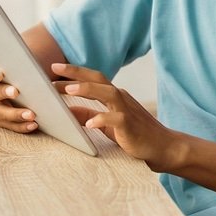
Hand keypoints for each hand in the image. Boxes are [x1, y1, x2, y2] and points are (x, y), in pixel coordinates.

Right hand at [0, 65, 38, 132]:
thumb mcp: (10, 68)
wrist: (9, 88)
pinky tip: (33, 124)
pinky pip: (11, 126)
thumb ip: (15, 65)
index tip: (0, 74)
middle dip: (3, 93)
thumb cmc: (12, 74)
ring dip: (15, 114)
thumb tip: (31, 65)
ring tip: (31, 114)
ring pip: (0, 114)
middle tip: (16, 92)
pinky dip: (22, 126)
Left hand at [54, 62, 187, 171]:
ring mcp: (127, 110)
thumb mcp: (106, 124)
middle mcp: (120, 98)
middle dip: (77, 72)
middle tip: (54, 68)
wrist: (161, 147)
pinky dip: (102, 119)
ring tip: (69, 89)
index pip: (92, 80)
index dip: (74, 74)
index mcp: (114, 97)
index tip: (53, 71)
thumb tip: (67, 110)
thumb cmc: (134, 134)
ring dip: (88, 90)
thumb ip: (88, 115)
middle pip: (98, 79)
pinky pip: (115, 119)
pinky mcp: (130, 125)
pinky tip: (89, 124)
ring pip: (108, 93)